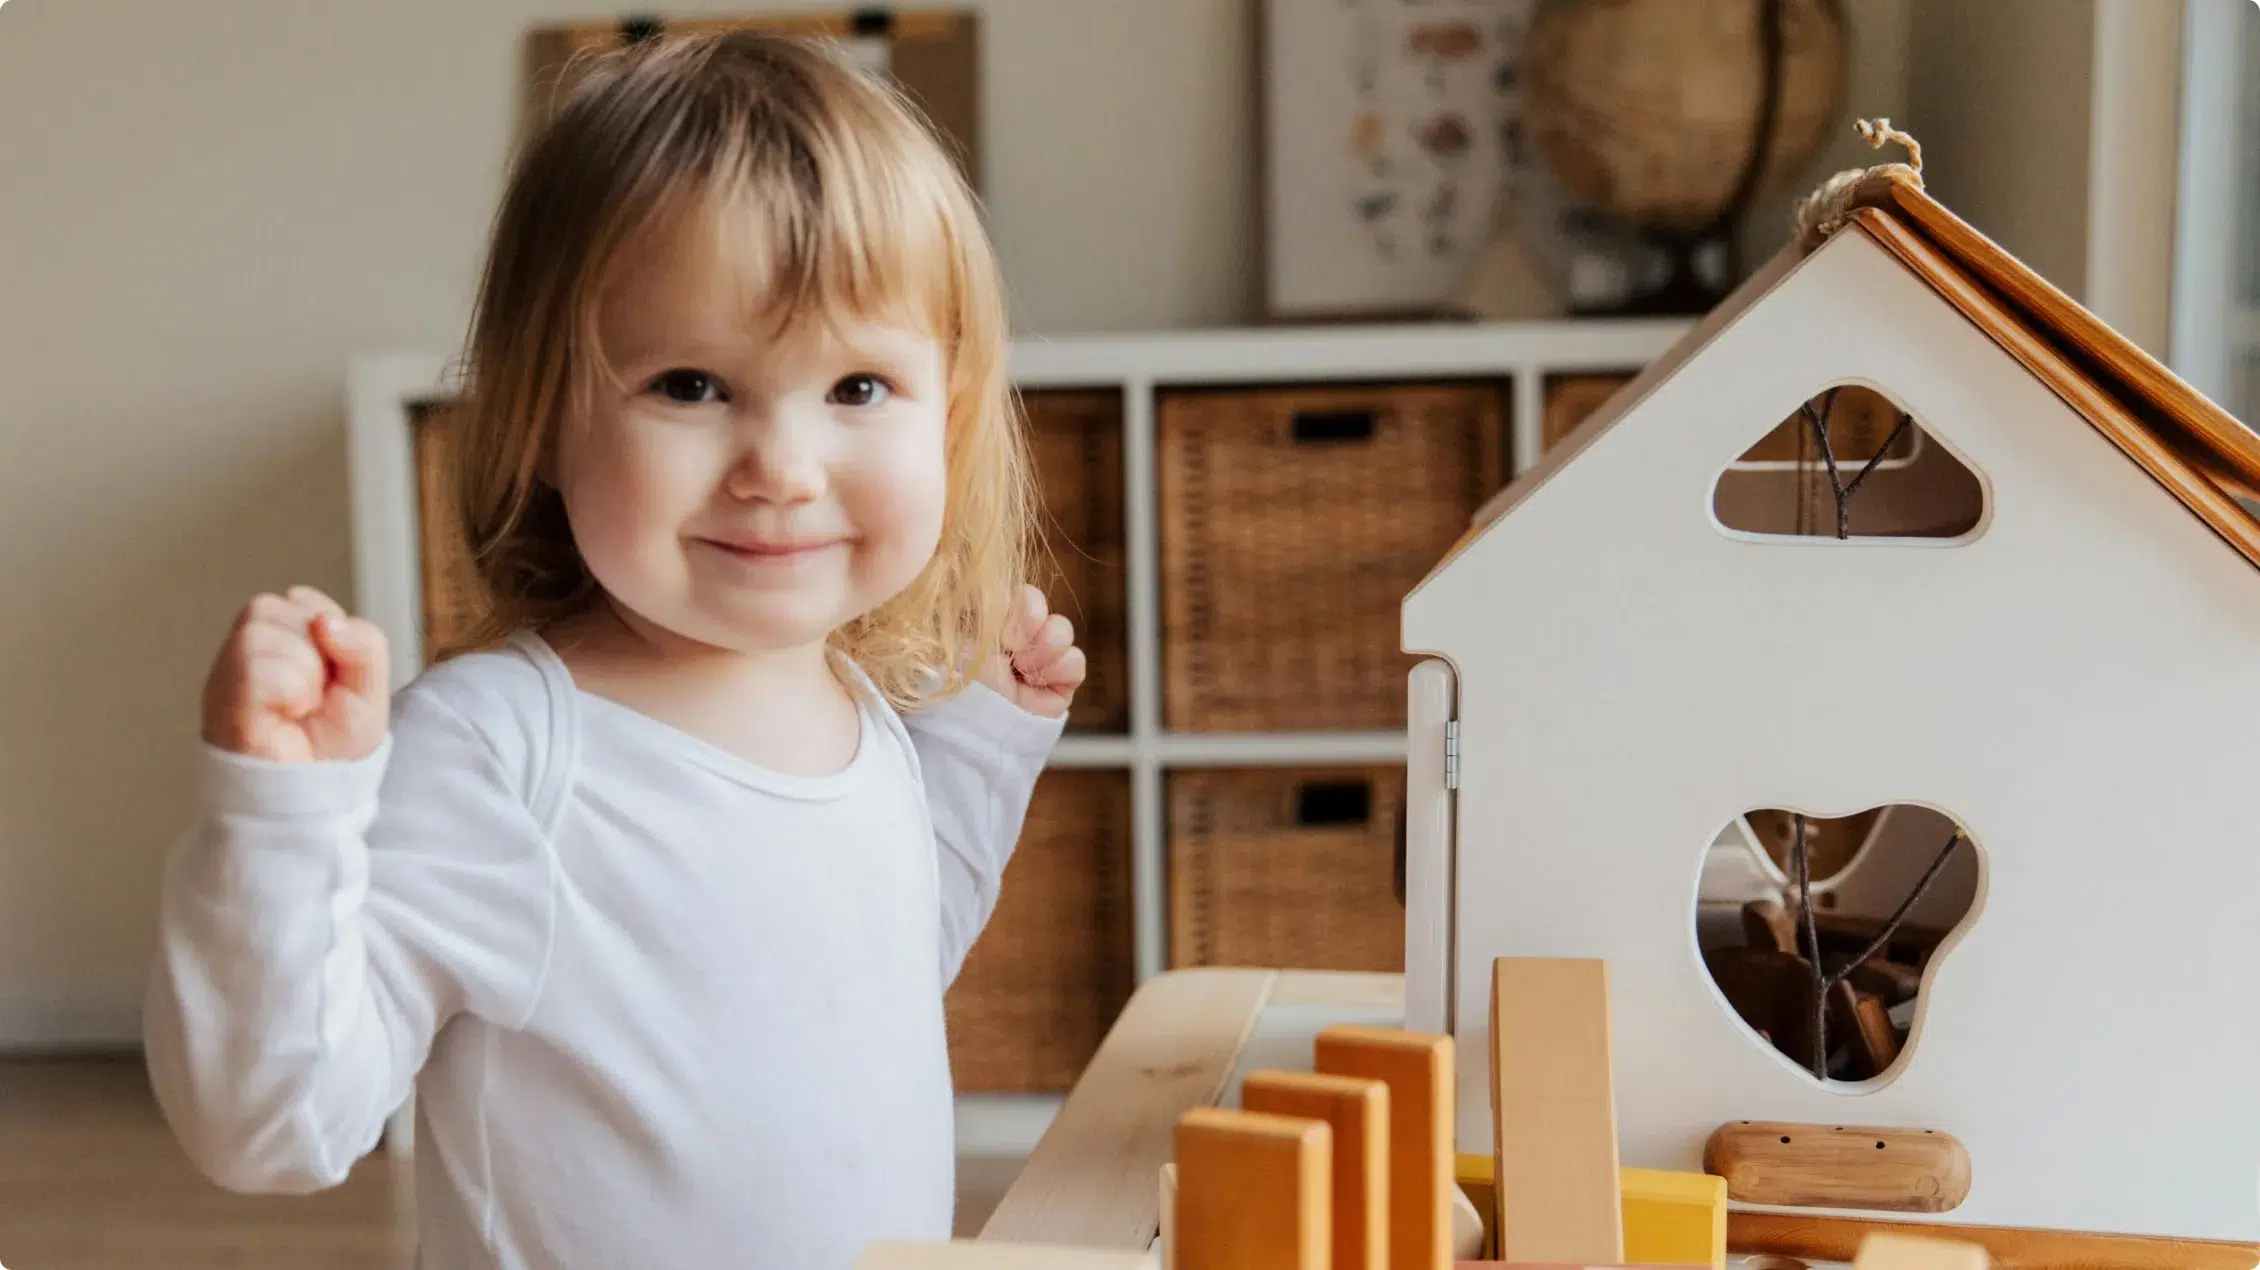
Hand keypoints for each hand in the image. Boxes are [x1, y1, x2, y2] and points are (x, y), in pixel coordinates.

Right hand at [201, 586, 390, 763]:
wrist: (315, 798)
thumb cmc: (332, 745)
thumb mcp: (370, 686)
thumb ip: (364, 642)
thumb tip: (324, 621)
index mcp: (276, 639)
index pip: (303, 600)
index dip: (332, 636)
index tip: (329, 678)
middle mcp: (246, 650)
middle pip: (286, 607)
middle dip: (319, 653)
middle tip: (315, 696)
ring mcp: (227, 673)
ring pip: (264, 631)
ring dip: (305, 674)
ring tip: (300, 708)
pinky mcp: (222, 700)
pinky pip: (260, 668)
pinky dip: (291, 693)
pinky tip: (286, 717)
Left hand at [979, 584, 1084, 719]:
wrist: (975, 721)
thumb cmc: (961, 678)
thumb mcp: (968, 631)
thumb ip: (992, 603)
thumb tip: (1012, 590)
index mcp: (992, 621)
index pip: (1021, 594)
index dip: (1022, 606)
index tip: (1005, 632)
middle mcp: (1017, 638)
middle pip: (1042, 606)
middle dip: (1030, 624)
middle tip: (1012, 649)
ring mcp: (1040, 660)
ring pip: (1063, 630)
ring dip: (1043, 650)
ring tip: (1022, 671)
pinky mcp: (1061, 685)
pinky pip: (1076, 661)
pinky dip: (1058, 670)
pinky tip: (1036, 684)